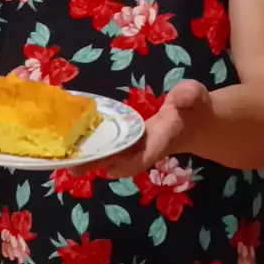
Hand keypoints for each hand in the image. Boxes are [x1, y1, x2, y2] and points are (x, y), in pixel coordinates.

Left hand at [72, 80, 209, 178]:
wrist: (196, 124)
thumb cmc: (195, 108)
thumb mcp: (197, 96)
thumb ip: (191, 95)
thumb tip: (180, 97)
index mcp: (167, 136)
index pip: (149, 151)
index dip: (130, 161)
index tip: (110, 169)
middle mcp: (149, 147)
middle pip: (124, 160)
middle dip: (100, 163)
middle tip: (73, 167)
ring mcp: (138, 147)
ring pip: (114, 157)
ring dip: (93, 160)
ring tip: (66, 161)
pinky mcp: (130, 143)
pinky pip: (112, 148)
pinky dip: (95, 150)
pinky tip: (74, 148)